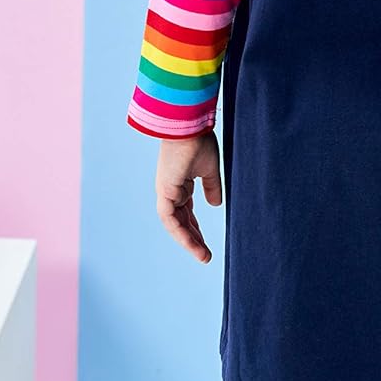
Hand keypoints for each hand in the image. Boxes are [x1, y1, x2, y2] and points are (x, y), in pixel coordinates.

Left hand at [155, 130, 222, 262]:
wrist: (189, 123)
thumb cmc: (199, 140)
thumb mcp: (209, 168)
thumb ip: (211, 187)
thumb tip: (215, 205)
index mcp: (180, 184)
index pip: (186, 212)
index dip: (195, 228)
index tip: (205, 244)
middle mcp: (171, 189)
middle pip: (181, 221)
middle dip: (193, 239)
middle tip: (206, 256)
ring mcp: (166, 190)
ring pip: (175, 224)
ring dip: (189, 241)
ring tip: (203, 256)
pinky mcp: (165, 190)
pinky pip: (170, 219)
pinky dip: (181, 232)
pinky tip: (193, 243)